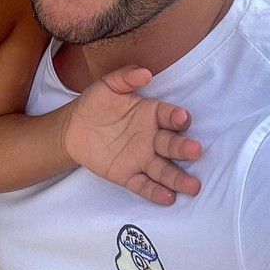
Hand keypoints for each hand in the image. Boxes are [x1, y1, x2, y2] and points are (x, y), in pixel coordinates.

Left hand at [63, 65, 202, 204]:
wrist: (73, 127)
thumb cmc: (95, 103)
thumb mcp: (108, 85)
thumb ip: (126, 77)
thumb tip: (145, 72)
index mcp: (150, 114)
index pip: (168, 116)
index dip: (176, 117)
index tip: (182, 117)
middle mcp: (151, 137)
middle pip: (171, 144)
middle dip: (184, 148)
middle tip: (195, 150)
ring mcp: (141, 158)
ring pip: (163, 169)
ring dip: (178, 178)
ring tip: (193, 186)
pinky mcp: (128, 175)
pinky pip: (144, 185)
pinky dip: (155, 192)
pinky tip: (168, 197)